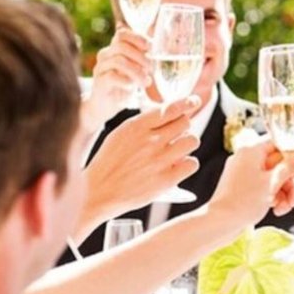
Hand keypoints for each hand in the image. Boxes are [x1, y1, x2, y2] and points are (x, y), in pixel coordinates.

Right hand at [82, 100, 199, 226]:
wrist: (100, 192)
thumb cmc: (110, 162)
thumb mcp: (120, 134)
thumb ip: (144, 124)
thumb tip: (169, 113)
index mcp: (136, 126)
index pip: (171, 108)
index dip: (186, 103)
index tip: (194, 101)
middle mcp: (150, 140)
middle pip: (185, 122)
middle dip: (183, 127)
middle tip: (176, 135)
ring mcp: (159, 160)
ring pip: (192, 141)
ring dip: (187, 144)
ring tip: (176, 151)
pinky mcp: (166, 179)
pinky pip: (192, 163)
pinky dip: (187, 164)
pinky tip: (177, 167)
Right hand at [83, 29, 152, 127]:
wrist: (105, 106)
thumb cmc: (123, 86)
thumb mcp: (136, 71)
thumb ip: (143, 61)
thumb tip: (161, 54)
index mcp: (114, 49)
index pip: (122, 34)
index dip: (138, 38)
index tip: (150, 48)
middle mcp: (105, 55)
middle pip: (121, 45)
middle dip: (140, 56)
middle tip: (151, 68)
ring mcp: (100, 68)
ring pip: (118, 61)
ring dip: (136, 71)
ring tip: (145, 81)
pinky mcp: (99, 82)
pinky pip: (111, 76)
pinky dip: (126, 81)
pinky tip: (133, 87)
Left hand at [209, 138, 293, 228]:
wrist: (220, 223)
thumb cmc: (244, 201)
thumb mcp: (273, 182)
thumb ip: (292, 165)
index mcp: (252, 151)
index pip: (280, 144)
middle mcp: (247, 159)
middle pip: (279, 164)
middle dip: (291, 182)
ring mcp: (244, 173)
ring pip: (274, 178)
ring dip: (284, 193)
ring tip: (285, 208)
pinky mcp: (243, 187)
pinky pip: (265, 187)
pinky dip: (273, 197)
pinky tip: (276, 210)